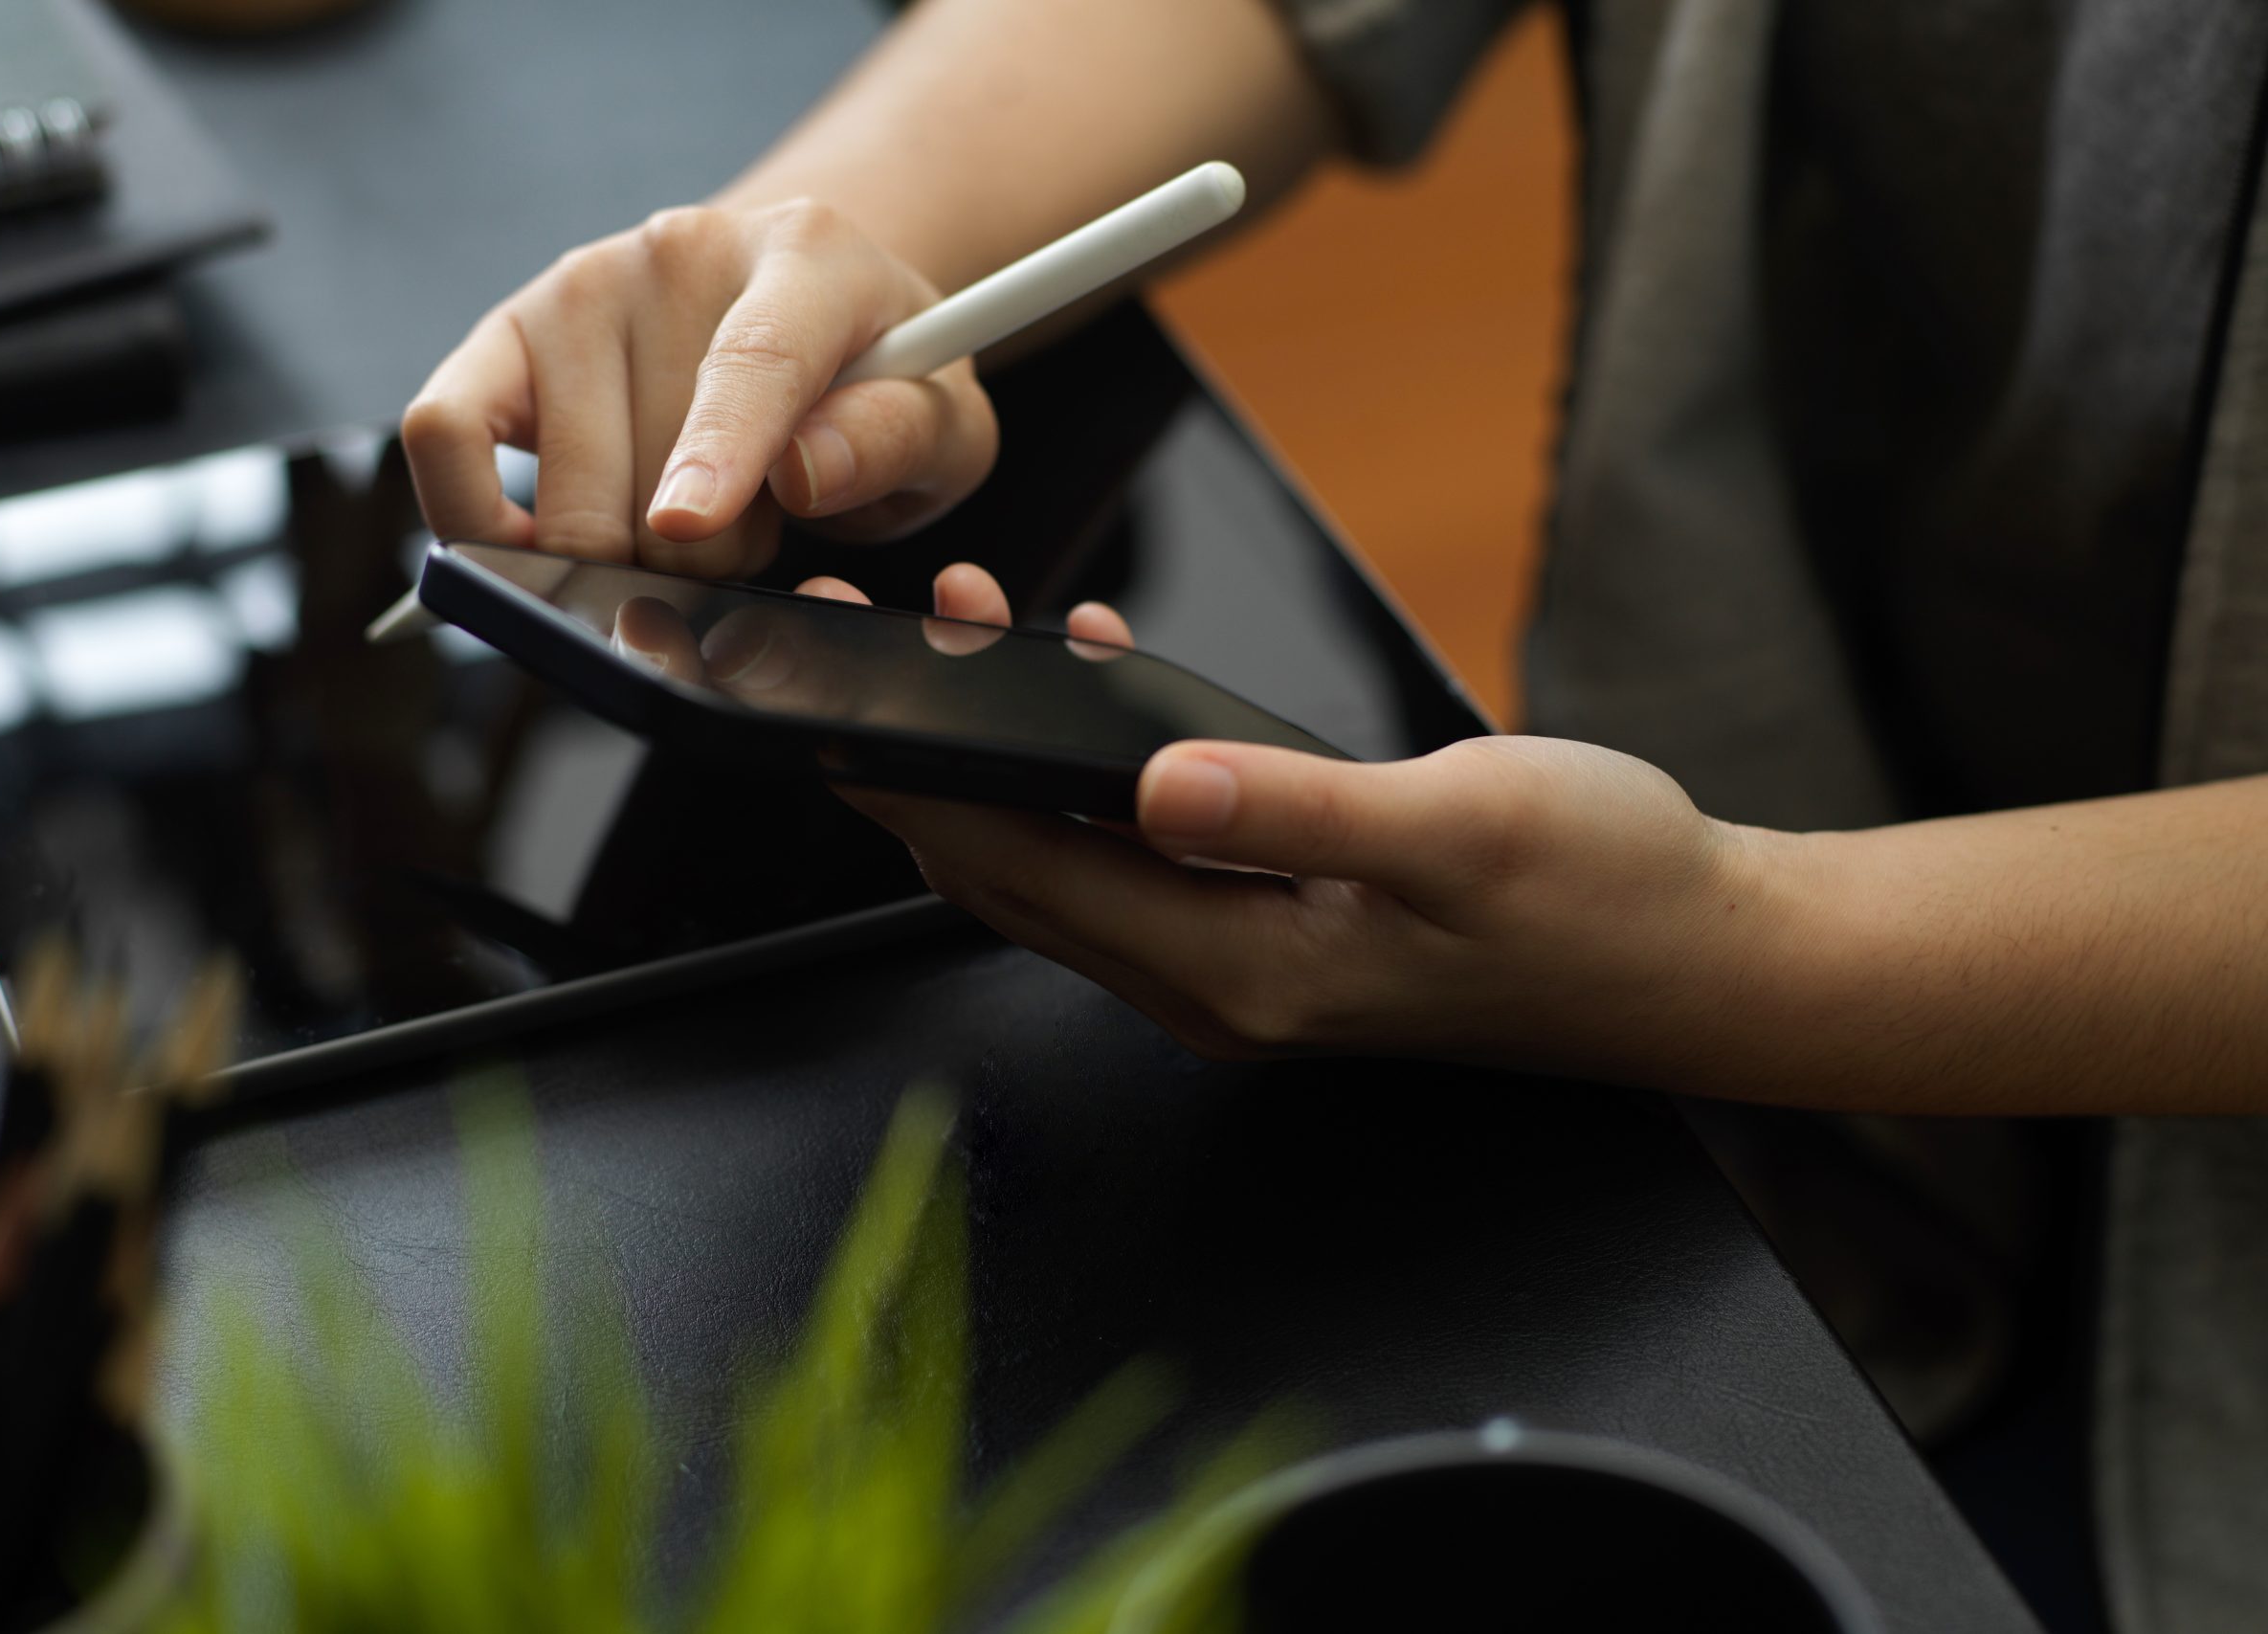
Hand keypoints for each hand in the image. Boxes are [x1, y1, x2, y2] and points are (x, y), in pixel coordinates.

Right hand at [401, 200, 999, 578]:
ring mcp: (578, 284)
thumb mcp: (945, 424)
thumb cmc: (875, 380)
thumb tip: (803, 473)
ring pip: (563, 497)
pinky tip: (545, 547)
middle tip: (753, 531)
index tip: (692, 527)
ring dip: (625, 555)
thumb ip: (897, 442)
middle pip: (655, 475)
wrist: (803, 304)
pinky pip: (441, 435)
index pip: (754, 358)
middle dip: (705, 560)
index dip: (720, 452)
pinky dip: (480, 525)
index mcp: (809, 256)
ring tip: (685, 516)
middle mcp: (679, 251)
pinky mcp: (500, 334)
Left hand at [803, 565, 1772, 1075]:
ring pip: (1070, 861)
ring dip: (1004, 759)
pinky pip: (1144, 851)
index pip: (1024, 876)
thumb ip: (1299, 811)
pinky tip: (1097, 676)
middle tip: (864, 647)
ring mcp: (1249, 965)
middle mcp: (1222, 986)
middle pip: (1017, 875)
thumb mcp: (1461, 830)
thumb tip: (1153, 780)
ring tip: (962, 633)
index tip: (832, 700)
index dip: (917, 787)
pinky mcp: (1283, 930)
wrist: (1709, 957)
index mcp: (1244, 973)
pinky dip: (1094, 771)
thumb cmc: (1608, 896)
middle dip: (927, 764)